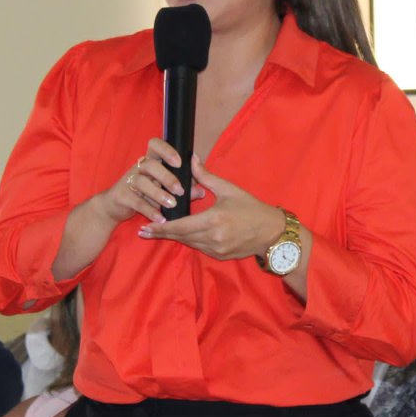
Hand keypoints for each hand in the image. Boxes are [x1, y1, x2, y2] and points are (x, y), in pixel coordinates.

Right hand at [96, 139, 187, 225]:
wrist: (114, 207)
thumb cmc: (144, 195)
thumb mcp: (164, 189)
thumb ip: (183, 188)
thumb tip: (202, 191)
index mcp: (150, 161)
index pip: (155, 145)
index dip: (167, 150)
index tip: (179, 162)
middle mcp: (138, 168)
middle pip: (150, 165)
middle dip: (167, 177)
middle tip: (180, 191)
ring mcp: (128, 181)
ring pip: (142, 182)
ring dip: (158, 194)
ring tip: (171, 205)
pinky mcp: (121, 196)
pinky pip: (136, 201)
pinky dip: (149, 210)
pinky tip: (160, 218)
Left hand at [138, 159, 283, 261]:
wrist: (271, 232)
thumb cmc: (251, 208)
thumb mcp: (228, 189)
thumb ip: (206, 176)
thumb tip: (191, 160)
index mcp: (213, 220)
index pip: (180, 226)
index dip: (161, 228)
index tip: (145, 227)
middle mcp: (212, 238)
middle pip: (180, 237)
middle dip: (162, 234)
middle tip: (144, 231)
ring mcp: (216, 250)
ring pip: (189, 243)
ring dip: (175, 237)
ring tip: (158, 232)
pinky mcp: (220, 256)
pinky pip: (200, 248)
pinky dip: (190, 241)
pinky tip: (182, 235)